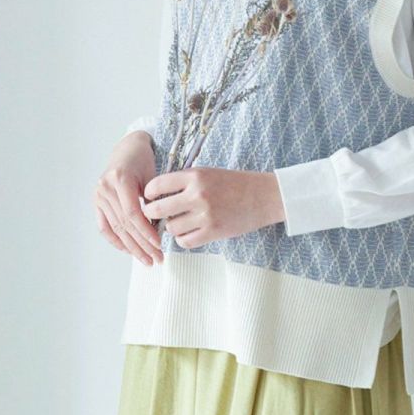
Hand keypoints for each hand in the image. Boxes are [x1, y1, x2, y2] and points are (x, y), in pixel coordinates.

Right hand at [93, 132, 164, 266]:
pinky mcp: (96, 202)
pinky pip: (105, 227)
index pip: (132, 213)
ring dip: (131, 247)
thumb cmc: (144, 161)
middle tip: (156, 259)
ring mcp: (98, 196)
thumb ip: (154, 201)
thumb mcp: (153, 176)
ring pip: (116, 228)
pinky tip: (128, 250)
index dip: (146, 232)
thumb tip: (160, 230)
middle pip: (124, 224)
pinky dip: (116, 241)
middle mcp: (105, 188)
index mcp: (120, 179)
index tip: (159, 245)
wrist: (127, 149)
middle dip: (141, 245)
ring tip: (146, 260)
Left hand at [140, 166, 285, 247]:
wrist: (264, 196)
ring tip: (179, 223)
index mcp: (194, 176)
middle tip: (154, 215)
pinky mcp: (213, 232)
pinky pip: (185, 241)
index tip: (149, 198)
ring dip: (171, 227)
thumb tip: (156, 196)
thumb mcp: (208, 173)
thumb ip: (184, 182)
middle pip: (157, 209)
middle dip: (152, 213)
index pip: (157, 185)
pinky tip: (189, 232)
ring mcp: (205, 215)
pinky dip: (183, 239)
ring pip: (171, 227)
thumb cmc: (235, 184)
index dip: (149, 194)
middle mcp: (197, 195)